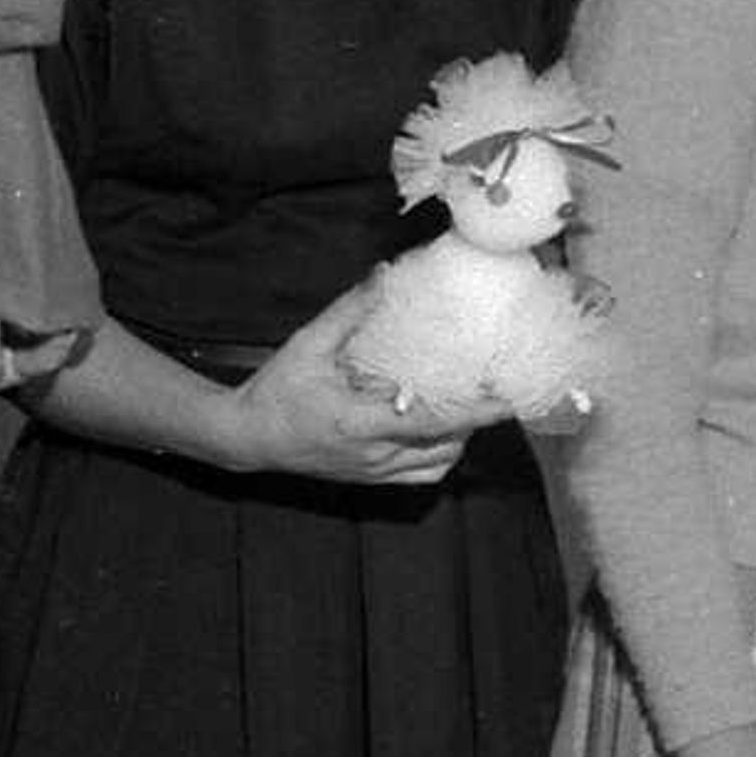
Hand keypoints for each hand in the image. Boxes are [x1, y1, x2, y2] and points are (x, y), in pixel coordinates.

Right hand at [223, 277, 470, 487]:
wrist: (246, 437)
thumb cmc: (276, 392)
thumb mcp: (309, 345)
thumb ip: (349, 311)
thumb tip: (383, 275)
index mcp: (360, 423)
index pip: (434, 423)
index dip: (477, 413)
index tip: (509, 400)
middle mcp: (373, 455)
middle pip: (446, 447)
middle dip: (473, 423)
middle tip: (486, 389)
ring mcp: (373, 473)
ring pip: (437, 465)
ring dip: (457, 439)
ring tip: (463, 406)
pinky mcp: (369, 480)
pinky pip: (419, 476)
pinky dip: (438, 456)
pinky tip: (435, 430)